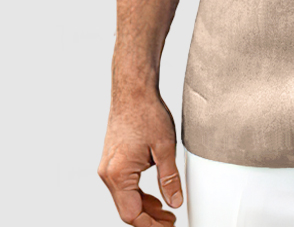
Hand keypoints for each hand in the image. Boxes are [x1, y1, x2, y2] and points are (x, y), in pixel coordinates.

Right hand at [98, 89, 182, 225]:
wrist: (133, 91)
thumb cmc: (146, 113)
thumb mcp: (165, 148)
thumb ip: (169, 178)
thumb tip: (174, 201)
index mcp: (118, 174)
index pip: (132, 213)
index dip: (151, 225)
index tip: (168, 226)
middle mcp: (108, 173)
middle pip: (127, 209)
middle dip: (149, 219)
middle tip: (170, 221)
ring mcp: (108, 167)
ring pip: (126, 198)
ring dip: (145, 207)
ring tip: (166, 212)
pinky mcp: (113, 160)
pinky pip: (125, 185)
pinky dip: (139, 193)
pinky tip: (155, 195)